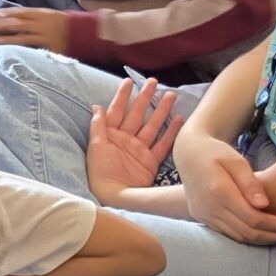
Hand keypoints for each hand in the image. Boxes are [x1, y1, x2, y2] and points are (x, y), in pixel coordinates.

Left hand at [0, 7, 71, 51]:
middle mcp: (43, 24)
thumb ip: (33, 17)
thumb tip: (12, 18)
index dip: (6, 13)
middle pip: (19, 23)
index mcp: (43, 14)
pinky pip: (34, 50)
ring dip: (7, 39)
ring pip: (24, 38)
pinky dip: (22, 51)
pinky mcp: (51, 49)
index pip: (21, 12)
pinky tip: (11, 52)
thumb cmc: (65, 24)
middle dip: (1, 24)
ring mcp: (47, 37)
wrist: (86, 34)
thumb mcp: (49, 16)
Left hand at [86, 77, 182, 205]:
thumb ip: (98, 126)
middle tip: (154, 82)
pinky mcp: (151, 161)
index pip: (117, 110)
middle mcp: (126, 140)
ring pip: (153, 125)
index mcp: (111, 135)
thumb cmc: (100, 172)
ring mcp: (140, 150)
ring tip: (170, 95)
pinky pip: (163, 144)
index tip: (129, 80)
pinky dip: (171, 132)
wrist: (113, 195)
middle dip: (145, 98)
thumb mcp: (96, 146)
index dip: (122, 95)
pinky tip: (179, 119)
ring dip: (161, 110)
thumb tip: (96, 107)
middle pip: (137, 114)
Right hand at [177, 131, 275, 244]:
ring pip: (238, 237)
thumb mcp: (236, 160)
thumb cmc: (216, 152)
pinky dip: (249, 236)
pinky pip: (228, 234)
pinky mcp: (202, 218)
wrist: (188, 154)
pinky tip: (266, 233)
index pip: (253, 218)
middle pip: (248, 232)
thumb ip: (250, 183)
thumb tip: (264, 205)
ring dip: (264, 240)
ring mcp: (204, 215)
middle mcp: (209, 207)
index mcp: (219, 191)